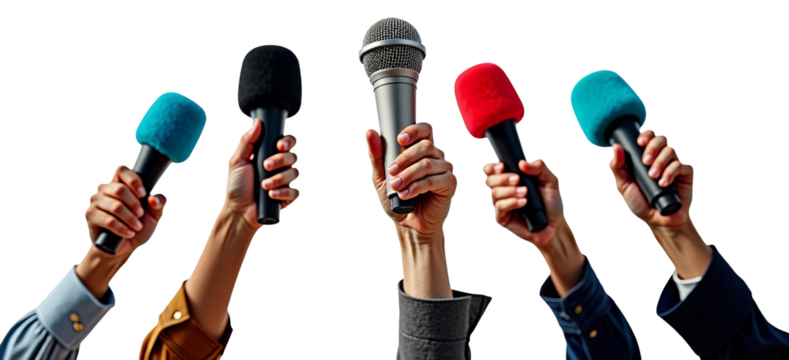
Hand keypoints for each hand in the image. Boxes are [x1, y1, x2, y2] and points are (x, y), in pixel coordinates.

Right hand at [85, 164, 166, 260]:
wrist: (123, 248)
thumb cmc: (137, 227)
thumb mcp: (153, 215)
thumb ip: (158, 203)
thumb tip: (152, 198)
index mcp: (120, 184)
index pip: (122, 170)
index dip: (134, 180)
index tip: (143, 195)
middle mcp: (105, 190)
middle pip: (119, 189)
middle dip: (135, 204)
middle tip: (140, 215)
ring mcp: (96, 202)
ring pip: (116, 206)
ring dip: (130, 219)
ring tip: (136, 227)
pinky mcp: (90, 215)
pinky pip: (108, 220)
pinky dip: (122, 228)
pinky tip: (128, 233)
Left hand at [224, 118, 300, 230]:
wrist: (238, 211)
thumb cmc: (236, 186)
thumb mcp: (237, 161)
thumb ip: (246, 141)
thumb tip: (257, 122)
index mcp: (269, 155)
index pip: (286, 143)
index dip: (288, 141)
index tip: (279, 145)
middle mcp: (279, 167)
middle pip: (292, 156)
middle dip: (280, 160)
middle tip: (266, 166)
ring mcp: (284, 182)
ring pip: (294, 173)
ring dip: (279, 178)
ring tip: (264, 185)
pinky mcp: (287, 197)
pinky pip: (295, 192)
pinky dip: (284, 192)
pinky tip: (272, 195)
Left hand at [364, 122, 458, 243]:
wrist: (409, 224)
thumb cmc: (396, 198)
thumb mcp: (381, 177)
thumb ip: (377, 155)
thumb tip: (370, 132)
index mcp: (421, 150)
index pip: (425, 129)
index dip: (415, 130)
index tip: (400, 139)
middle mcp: (436, 156)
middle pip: (426, 145)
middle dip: (405, 157)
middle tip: (392, 171)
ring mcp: (444, 169)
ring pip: (428, 163)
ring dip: (409, 174)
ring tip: (396, 186)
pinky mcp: (449, 183)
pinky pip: (433, 180)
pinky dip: (417, 187)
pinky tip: (406, 194)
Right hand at [482, 158, 565, 247]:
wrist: (554, 225)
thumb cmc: (551, 202)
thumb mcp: (550, 181)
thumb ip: (539, 167)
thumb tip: (522, 163)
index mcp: (509, 179)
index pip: (491, 170)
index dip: (491, 167)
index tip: (502, 166)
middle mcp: (503, 191)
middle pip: (489, 180)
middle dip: (502, 178)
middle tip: (517, 179)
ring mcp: (501, 205)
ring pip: (494, 193)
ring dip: (509, 191)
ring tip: (525, 193)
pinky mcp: (502, 218)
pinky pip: (499, 207)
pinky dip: (511, 203)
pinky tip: (523, 203)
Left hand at [609, 129, 693, 227]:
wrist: (659, 221)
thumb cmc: (640, 203)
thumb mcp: (624, 185)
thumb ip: (617, 167)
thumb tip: (616, 147)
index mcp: (646, 157)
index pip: (649, 137)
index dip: (646, 135)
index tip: (640, 142)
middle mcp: (661, 158)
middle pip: (661, 139)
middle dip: (652, 147)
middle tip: (645, 162)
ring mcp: (674, 165)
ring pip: (671, 150)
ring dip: (660, 161)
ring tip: (653, 176)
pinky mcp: (685, 174)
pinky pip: (680, 165)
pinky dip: (670, 172)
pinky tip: (663, 183)